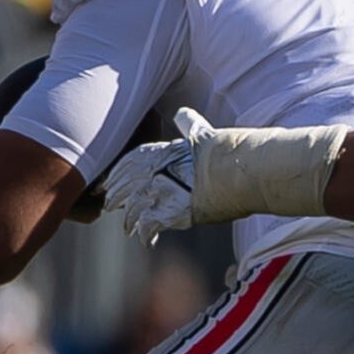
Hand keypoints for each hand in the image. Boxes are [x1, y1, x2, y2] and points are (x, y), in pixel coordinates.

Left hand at [104, 109, 348, 243]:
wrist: (243, 168)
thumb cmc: (229, 150)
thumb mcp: (205, 132)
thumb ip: (191, 125)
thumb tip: (183, 113)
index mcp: (162, 152)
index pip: (130, 161)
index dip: (118, 172)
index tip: (110, 180)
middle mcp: (157, 172)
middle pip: (125, 185)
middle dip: (116, 195)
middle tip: (110, 204)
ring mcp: (162, 192)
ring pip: (133, 208)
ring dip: (129, 219)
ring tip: (129, 227)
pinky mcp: (171, 212)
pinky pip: (149, 226)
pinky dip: (145, 234)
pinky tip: (145, 241)